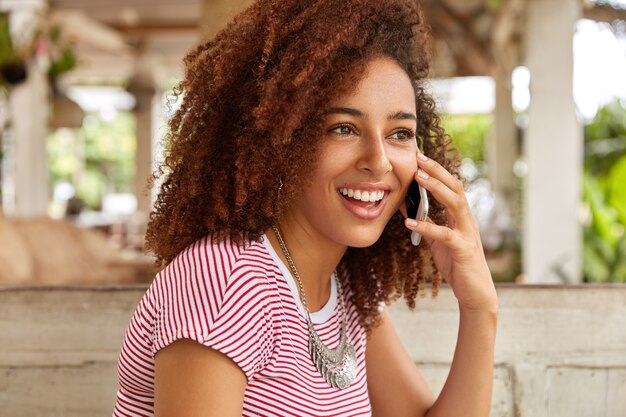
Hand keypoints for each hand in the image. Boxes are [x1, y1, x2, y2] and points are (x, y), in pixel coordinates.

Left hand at [403, 151, 496, 312]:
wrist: (475, 293)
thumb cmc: (457, 265)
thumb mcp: (437, 241)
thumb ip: (426, 224)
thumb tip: (407, 208)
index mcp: (461, 216)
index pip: (451, 186)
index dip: (436, 171)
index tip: (419, 157)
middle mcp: (467, 220)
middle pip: (455, 187)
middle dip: (437, 170)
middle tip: (418, 156)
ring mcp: (467, 233)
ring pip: (455, 203)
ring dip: (436, 188)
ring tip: (417, 177)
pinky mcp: (463, 249)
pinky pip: (444, 235)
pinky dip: (426, 227)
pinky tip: (409, 223)